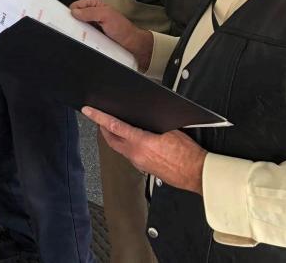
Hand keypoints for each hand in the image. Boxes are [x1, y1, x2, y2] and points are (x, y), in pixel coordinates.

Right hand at [70, 0, 153, 70]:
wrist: (130, 44)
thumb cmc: (122, 28)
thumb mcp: (106, 15)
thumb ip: (90, 12)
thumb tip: (74, 12)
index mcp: (94, 5)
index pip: (76, 5)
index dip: (71, 10)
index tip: (67, 17)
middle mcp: (91, 15)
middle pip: (75, 16)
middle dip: (72, 21)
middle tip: (71, 27)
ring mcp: (91, 26)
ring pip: (77, 27)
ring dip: (76, 31)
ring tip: (78, 35)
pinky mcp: (91, 36)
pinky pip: (82, 36)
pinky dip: (80, 38)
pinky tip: (81, 40)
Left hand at [82, 106, 206, 194]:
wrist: (196, 174)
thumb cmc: (188, 154)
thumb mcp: (171, 130)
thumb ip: (154, 123)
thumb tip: (144, 117)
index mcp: (141, 142)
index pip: (114, 126)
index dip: (98, 117)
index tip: (88, 111)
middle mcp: (136, 154)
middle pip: (111, 140)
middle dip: (102, 128)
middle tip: (99, 118)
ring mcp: (139, 163)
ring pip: (119, 148)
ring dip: (114, 138)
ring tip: (114, 128)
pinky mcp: (144, 168)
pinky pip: (129, 155)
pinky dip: (126, 146)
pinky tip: (132, 141)